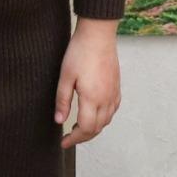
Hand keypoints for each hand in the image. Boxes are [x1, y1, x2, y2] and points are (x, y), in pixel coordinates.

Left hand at [57, 21, 120, 147]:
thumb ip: (62, 100)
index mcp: (92, 98)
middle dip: (83, 136)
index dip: (74, 138)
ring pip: (107, 121)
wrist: (98, 34)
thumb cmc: (80, 52)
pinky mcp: (117, 87)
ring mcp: (114, 93)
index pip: (86, 129)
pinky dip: (104, 118)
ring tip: (80, 127)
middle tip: (69, 137)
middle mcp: (106, 99)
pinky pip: (113, 110)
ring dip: (94, 128)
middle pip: (97, 128)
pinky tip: (95, 113)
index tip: (64, 142)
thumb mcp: (65, 76)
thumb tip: (59, 121)